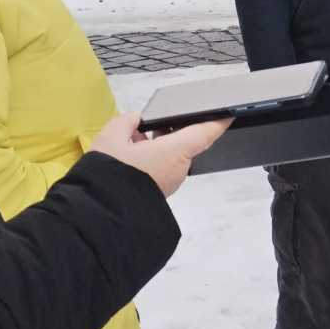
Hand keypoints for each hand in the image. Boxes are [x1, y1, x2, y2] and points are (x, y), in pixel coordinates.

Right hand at [88, 112, 230, 197]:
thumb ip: (126, 122)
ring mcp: (170, 182)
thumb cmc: (112, 174)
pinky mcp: (159, 191)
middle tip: (155, 118)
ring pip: (170, 155)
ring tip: (133, 135)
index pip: (206, 133)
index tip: (228, 114)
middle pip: (185, 142)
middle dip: (172, 129)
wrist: (101, 214)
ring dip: (158, 143)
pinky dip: (151, 156)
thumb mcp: (111, 138)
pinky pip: (161, 167)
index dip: (218, 121)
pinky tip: (130, 151)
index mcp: (176, 151)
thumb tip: (134, 120)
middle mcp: (179, 168)